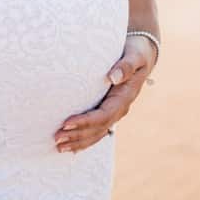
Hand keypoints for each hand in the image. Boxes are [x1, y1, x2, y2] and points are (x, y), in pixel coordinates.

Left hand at [54, 33, 157, 153]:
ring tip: (59, 146)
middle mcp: (120, 109)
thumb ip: (126, 66)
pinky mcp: (109, 110)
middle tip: (56, 139)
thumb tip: (113, 77)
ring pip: (97, 133)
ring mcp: (115, 112)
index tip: (66, 123)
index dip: (85, 121)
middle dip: (77, 135)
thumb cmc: (136, 53)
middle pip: (98, 128)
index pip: (103, 115)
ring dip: (79, 141)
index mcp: (124, 98)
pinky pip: (97, 129)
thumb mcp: (135, 56)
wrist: (142, 55)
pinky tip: (71, 146)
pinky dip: (85, 139)